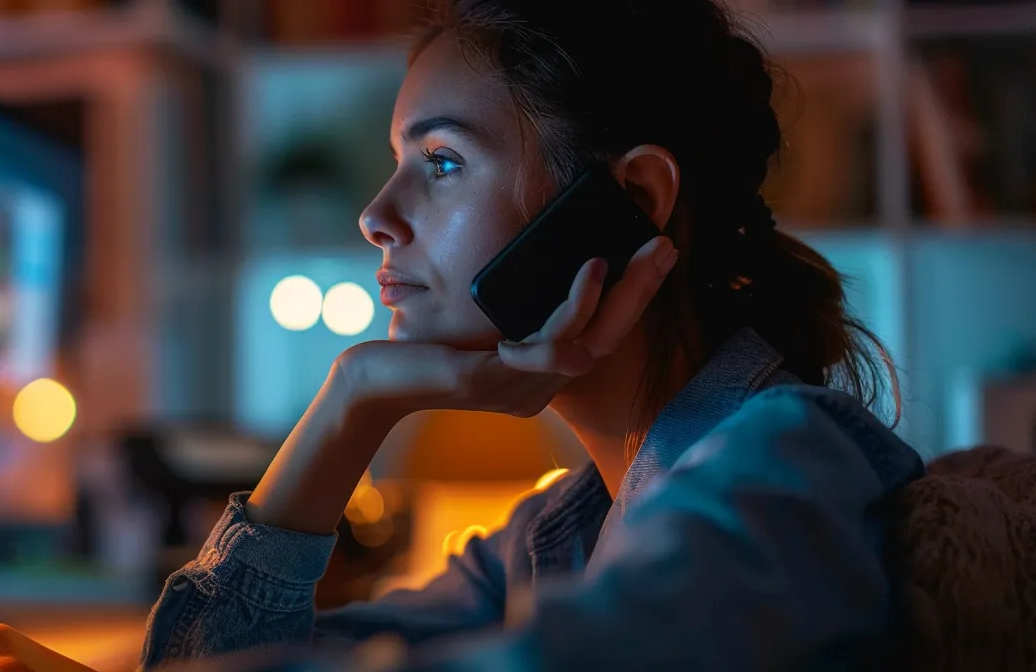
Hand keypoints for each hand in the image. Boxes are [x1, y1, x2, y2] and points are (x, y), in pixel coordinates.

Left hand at [246, 236, 677, 534]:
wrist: (369, 384)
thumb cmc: (417, 346)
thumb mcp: (478, 320)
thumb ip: (515, 303)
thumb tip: (550, 249)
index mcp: (537, 376)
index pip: (600, 338)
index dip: (631, 299)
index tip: (651, 251)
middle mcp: (536, 389)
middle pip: (608, 342)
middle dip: (642, 291)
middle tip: (666, 244)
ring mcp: (517, 390)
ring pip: (589, 347)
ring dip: (620, 299)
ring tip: (638, 254)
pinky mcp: (490, 381)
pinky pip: (549, 348)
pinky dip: (575, 308)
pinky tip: (589, 270)